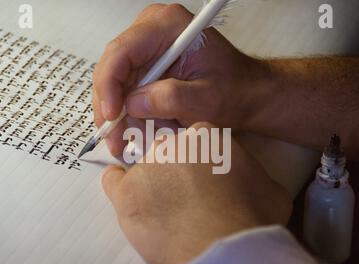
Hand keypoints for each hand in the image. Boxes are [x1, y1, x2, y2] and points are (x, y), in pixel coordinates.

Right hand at [92, 4, 273, 155]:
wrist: (248, 93)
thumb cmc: (236, 90)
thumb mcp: (208, 99)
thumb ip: (171, 99)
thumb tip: (132, 105)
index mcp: (168, 25)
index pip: (122, 51)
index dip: (109, 85)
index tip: (112, 117)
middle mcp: (152, 31)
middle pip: (113, 70)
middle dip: (112, 109)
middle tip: (117, 141)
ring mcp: (148, 48)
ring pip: (118, 85)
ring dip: (125, 117)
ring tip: (139, 142)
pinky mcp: (149, 65)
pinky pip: (129, 92)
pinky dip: (134, 116)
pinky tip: (148, 132)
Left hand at [101, 122, 291, 263]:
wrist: (226, 252)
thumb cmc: (252, 220)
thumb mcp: (269, 187)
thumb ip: (251, 172)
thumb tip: (249, 178)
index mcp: (206, 136)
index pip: (196, 140)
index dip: (202, 162)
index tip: (205, 179)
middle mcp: (173, 143)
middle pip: (169, 152)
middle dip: (177, 170)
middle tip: (188, 197)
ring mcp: (146, 166)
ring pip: (144, 168)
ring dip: (153, 183)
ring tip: (166, 210)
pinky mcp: (126, 193)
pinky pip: (114, 180)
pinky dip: (120, 186)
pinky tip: (132, 199)